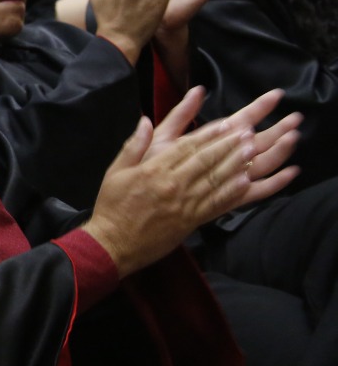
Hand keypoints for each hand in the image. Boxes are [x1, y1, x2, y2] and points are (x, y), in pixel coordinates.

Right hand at [83, 87, 296, 275]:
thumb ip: (133, 146)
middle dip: (228, 145)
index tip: (226, 124)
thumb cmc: (112, 207)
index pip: (186, 147)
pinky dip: (233, 191)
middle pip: (206, 160)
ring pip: (215, 180)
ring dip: (236, 164)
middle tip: (248, 132)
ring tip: (253, 150)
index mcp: (153, 171)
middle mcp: (173, 185)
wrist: (113, 244)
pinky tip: (247, 181)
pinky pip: (217, 203)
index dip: (209, 134)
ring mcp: (185, 204)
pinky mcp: (191, 221)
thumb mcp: (115, 172)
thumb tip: (145, 121)